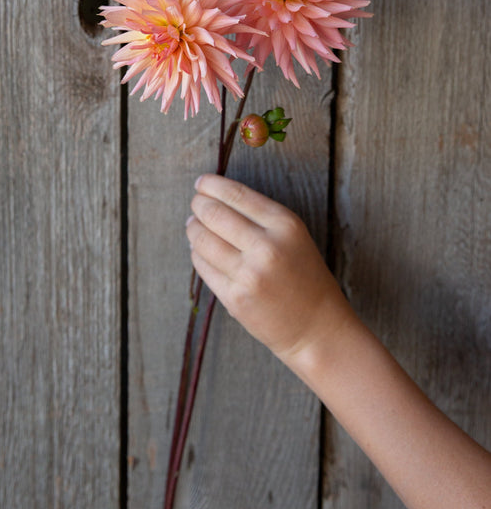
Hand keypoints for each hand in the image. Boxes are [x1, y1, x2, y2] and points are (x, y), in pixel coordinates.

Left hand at [186, 174, 346, 358]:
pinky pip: (202, 266)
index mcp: (285, 225)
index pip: (237, 195)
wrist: (316, 326)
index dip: (212, 185)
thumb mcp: (292, 236)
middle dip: (198, 204)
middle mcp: (267, 247)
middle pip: (214, 214)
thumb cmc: (303, 276)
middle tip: (195, 203)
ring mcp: (249, 275)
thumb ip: (258, 217)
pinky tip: (200, 250)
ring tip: (194, 225)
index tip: (201, 182)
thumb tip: (212, 198)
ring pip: (202, 239)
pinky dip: (196, 253)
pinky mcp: (235, 298)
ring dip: (192, 228)